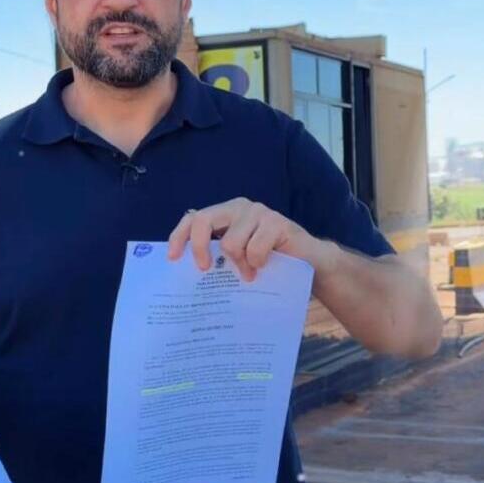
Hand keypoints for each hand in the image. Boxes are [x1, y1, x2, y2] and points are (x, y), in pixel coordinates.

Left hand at [167, 197, 335, 280]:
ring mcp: (258, 212)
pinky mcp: (275, 222)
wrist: (310, 262)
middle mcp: (238, 208)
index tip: (173, 258)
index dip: (179, 236)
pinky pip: (254, 249)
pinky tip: (266, 265)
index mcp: (225, 215)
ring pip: (230, 242)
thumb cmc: (269, 261)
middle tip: (206, 269)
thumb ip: (217, 256)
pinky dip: (257, 264)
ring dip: (239, 265)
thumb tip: (184, 270)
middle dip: (199, 247)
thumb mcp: (238, 258)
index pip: (193, 218)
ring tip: (250, 274)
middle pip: (203, 221)